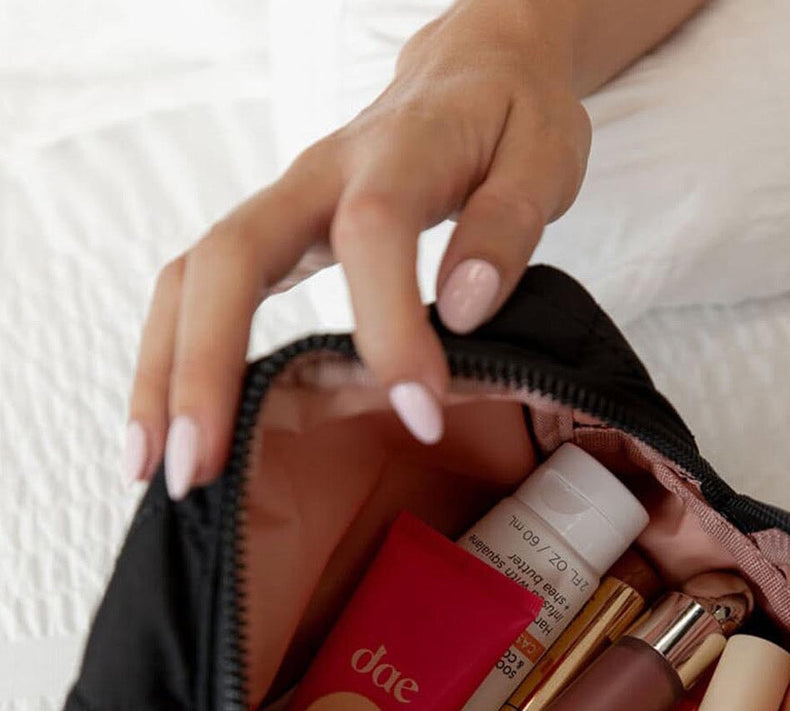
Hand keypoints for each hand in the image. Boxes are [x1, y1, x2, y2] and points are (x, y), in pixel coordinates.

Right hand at [124, 1, 590, 496]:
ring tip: (158, 469)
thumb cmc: (507, 120)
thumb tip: (463, 305)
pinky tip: (170, 432)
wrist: (470, 72)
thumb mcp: (541, 158)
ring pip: (191, 279)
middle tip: (201, 468)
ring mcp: (281, 208)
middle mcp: (317, 179)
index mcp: (396, 156)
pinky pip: (198, 293)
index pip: (373, 232)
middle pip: (230, 257)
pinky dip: (175, 363)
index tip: (419, 413)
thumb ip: (508, 226)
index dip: (390, 326)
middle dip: (206, 366)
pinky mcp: (272, 240)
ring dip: (164, 375)